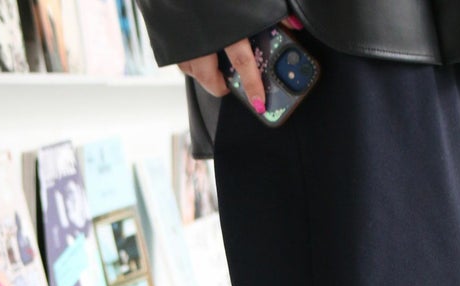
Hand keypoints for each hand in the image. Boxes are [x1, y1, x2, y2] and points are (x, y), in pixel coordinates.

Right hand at [177, 15, 303, 113]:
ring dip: (202, 72)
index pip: (242, 63)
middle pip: (209, 77)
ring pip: (190, 68)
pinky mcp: (165, 32)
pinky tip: (194, 46)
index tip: (259, 102)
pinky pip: (176, 53)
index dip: (252, 85)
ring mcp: (181, 35)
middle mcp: (200, 34)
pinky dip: (186, 55)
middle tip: (229, 84)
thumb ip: (271, 9)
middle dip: (221, 86)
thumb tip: (294, 25)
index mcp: (225, 23)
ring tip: (211, 63)